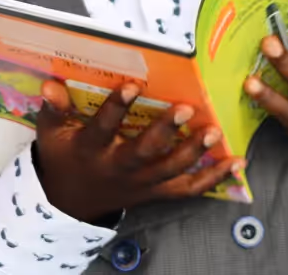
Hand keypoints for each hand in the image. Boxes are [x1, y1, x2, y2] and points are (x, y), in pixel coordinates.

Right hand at [33, 80, 242, 222]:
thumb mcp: (51, 134)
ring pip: (170, 171)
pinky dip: (214, 178)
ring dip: (194, 152)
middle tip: (186, 109)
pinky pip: (188, 189)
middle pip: (144, 152)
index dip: (117, 107)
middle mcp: (118, 168)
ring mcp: (141, 183)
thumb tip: (51, 85)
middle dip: (166, 131)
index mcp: (91, 150)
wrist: (70, 202)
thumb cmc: (65, 157)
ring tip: (213, 131)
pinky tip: (236, 162)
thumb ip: (53, 110)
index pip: (104, 128)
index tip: (133, 85)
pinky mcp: (156, 192)